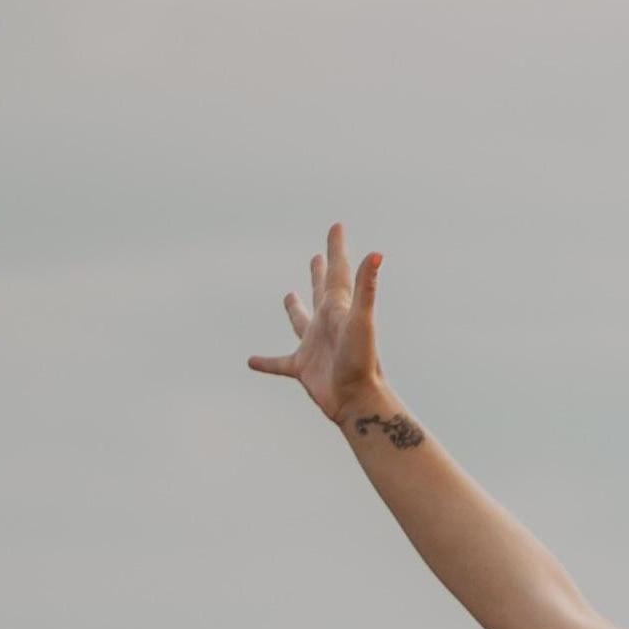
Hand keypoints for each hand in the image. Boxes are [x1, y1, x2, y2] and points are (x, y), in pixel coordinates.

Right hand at [246, 223, 424, 447]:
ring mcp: (315, 346)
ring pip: (300, 322)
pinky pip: (279, 364)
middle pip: (322, 291)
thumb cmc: (362, 361)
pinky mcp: (303, 369)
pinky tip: (251, 361)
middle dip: (321, 272)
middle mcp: (327, 325)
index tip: (338, 226)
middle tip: (319, 256)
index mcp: (339, 309)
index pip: (339, 272)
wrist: (359, 402)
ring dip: (295, 308)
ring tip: (288, 294)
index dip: (337, 248)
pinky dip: (266, 362)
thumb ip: (366, 287)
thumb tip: (377, 254)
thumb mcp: (361, 320)